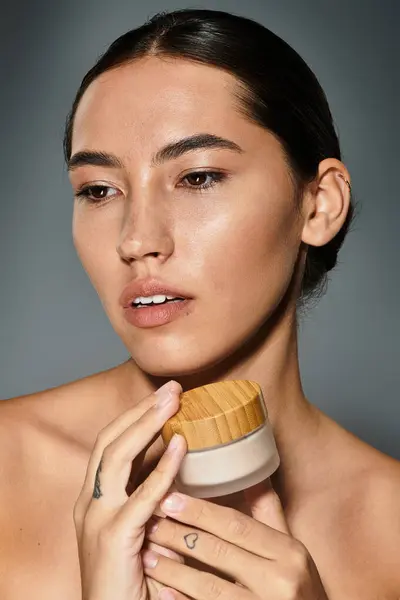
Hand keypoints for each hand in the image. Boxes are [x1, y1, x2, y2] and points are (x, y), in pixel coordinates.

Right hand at [73, 380, 187, 599]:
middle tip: (173, 388)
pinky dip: (161, 469)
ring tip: (174, 402)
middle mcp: (89, 503)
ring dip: (147, 425)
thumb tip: (179, 464)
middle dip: (141, 411)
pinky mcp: (113, 539)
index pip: (109, 445)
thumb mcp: (138, 529)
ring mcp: (97, 519)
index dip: (135, 417)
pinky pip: (141, 496)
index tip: (163, 397)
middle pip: (111, 442)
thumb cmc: (131, 579)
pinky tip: (180, 447)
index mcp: (93, 499)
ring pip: (117, 458)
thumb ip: (151, 498)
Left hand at [142, 479, 328, 599]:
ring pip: (208, 587)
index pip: (237, 525)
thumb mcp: (291, 550)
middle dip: (180, 535)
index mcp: (289, 552)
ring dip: (174, 570)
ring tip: (148, 556)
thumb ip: (268, 512)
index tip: (170, 498)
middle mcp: (280, 580)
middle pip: (219, 551)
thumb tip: (251, 468)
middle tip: (150, 521)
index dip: (201, 511)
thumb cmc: (298, 589)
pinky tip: (162, 593)